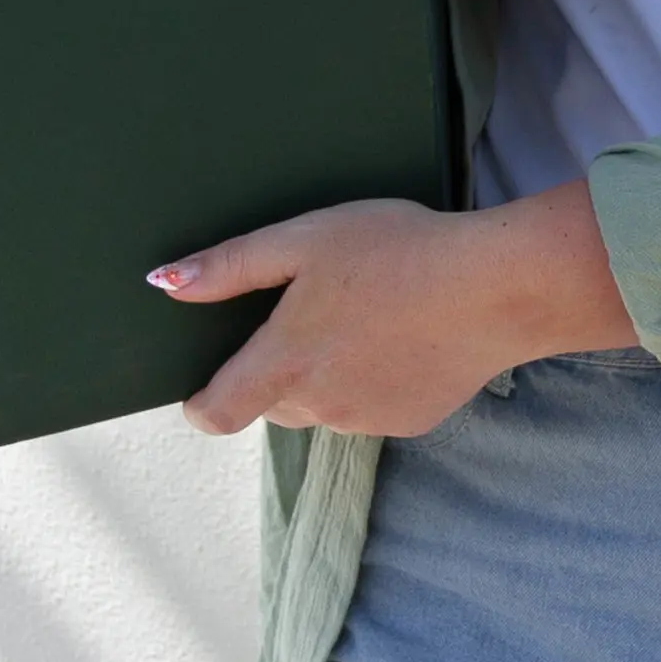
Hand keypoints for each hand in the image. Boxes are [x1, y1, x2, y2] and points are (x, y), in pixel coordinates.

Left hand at [150, 176, 637, 438]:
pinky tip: (400, 332)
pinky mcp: (411, 422)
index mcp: (284, 364)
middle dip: (274, 369)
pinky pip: (369, 407)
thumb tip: (166, 284)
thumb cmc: (397, 253)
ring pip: (321, 405)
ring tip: (361, 313)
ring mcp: (367, 421)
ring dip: (324, 374)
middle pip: (271, 403)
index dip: (200, 401)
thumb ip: (230, 267)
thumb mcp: (303, 240)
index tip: (202, 382)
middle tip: (306, 310)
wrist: (494, 288)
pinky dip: (371, 379)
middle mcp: (319, 407)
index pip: (215, 413)